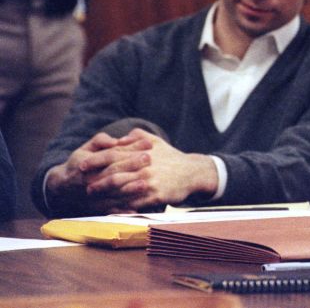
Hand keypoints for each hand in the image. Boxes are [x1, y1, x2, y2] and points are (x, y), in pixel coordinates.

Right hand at [45, 131, 152, 213]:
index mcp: (89, 164)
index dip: (130, 149)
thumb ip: (100, 141)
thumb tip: (115, 140)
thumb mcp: (85, 149)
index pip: (113, 154)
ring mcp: (94, 196)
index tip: (148, 143)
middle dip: (132, 165)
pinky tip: (136, 209)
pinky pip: (111, 210)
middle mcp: (91, 180)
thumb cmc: (80, 163)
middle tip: (149, 158)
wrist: (63, 189)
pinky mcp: (97, 208)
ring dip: (129, 189)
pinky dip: (123, 211)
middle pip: (113, 172)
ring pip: (113, 193)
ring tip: (145, 183)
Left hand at [84, 129, 217, 210]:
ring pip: (121, 189)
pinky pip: (133, 203)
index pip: (113, 154)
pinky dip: (120, 206)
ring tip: (92, 199)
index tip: (81, 165)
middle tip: (82, 185)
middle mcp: (143, 166)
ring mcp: (149, 182)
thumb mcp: (155, 141)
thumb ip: (136, 136)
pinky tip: (109, 209)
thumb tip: (118, 139)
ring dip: (105, 195)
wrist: (192, 172)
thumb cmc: (171, 156)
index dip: (95, 160)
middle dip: (96, 180)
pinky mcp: (155, 195)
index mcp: (141, 152)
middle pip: (114, 173)